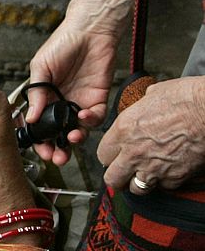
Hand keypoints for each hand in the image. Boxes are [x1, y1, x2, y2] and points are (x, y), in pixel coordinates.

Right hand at [27, 20, 117, 164]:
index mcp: (45, 94)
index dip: (40, 138)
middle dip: (58, 149)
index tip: (40, 148)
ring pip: (77, 130)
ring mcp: (80, 101)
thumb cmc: (63, 42)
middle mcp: (62, 101)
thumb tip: (30, 118)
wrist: (91, 30)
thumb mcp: (41, 65)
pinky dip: (90, 121)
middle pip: (59, 133)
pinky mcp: (98, 99)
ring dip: (74, 139)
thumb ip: (36, 92)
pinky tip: (83, 115)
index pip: (40, 123)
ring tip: (71, 138)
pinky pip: (95, 118)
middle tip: (56, 157)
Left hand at [98, 76, 204, 192]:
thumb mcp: (149, 96)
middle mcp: (134, 153)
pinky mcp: (174, 179)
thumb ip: (137, 112)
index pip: (102, 155)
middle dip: (117, 175)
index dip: (108, 154)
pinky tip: (166, 169)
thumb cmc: (182, 98)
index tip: (114, 153)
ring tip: (144, 172)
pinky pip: (162, 187)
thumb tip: (137, 114)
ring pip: (135, 189)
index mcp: (124, 130)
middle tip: (123, 169)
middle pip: (113, 179)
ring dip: (138, 182)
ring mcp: (154, 169)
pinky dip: (163, 181)